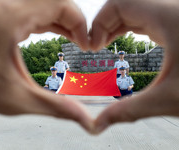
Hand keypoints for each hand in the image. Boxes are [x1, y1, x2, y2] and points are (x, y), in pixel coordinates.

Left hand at [0, 0, 92, 132]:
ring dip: (62, 19)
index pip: (59, 3)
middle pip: (53, 0)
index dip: (79, 22)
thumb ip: (56, 107)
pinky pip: (32, 8)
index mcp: (6, 20)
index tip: (85, 44)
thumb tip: (86, 120)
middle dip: (73, 20)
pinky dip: (48, 19)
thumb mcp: (16, 99)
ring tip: (73, 39)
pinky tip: (54, 33)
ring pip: (43, 3)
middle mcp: (2, 6)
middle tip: (81, 42)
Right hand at [92, 0, 178, 133]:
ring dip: (117, 23)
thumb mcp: (169, 99)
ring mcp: (176, 13)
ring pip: (137, 8)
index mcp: (168, 17)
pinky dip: (131, 25)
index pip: (120, 3)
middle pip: (126, 3)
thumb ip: (128, 111)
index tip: (92, 46)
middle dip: (105, 23)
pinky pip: (148, 15)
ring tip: (106, 43)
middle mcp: (172, 8)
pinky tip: (128, 40)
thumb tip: (97, 125)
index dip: (99, 22)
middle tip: (96, 45)